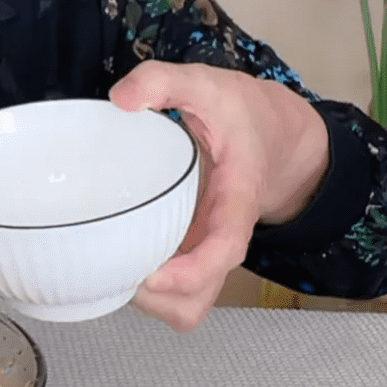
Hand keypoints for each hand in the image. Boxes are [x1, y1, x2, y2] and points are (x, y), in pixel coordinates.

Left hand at [109, 61, 329, 331]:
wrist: (275, 133)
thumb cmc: (241, 112)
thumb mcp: (206, 83)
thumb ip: (163, 81)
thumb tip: (122, 99)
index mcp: (236, 200)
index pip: (225, 249)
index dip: (192, 272)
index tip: (152, 277)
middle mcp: (224, 236)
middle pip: (198, 298)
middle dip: (157, 298)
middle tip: (111, 265)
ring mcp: (208, 249)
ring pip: (188, 305)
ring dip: (152, 301)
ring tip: (111, 265)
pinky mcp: (195, 251)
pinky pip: (178, 292)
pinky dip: (151, 291)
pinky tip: (121, 256)